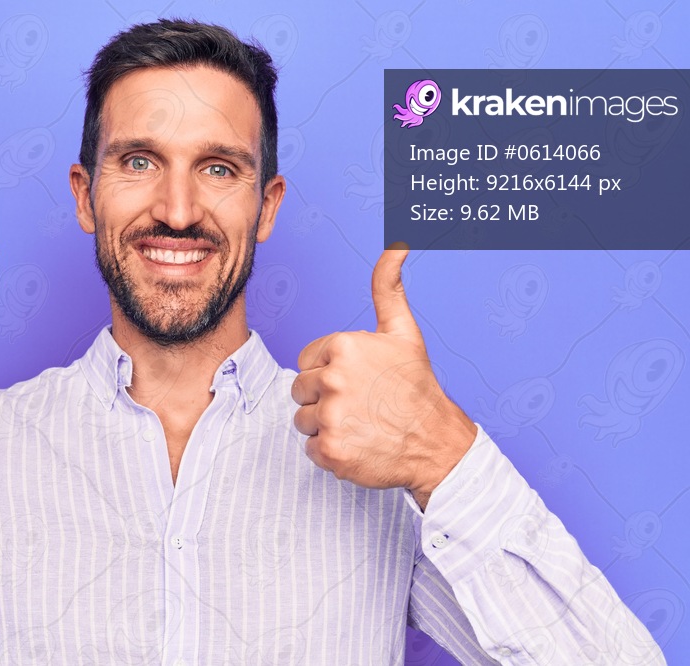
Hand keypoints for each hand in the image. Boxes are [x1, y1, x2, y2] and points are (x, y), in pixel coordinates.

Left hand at [291, 246, 475, 508]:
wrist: (437, 444)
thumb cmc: (416, 388)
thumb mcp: (402, 332)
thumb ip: (388, 286)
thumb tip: (396, 244)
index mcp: (344, 346)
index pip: (306, 361)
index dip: (330, 372)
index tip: (360, 381)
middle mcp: (334, 378)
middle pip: (300, 389)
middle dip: (325, 399)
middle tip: (361, 405)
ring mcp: (331, 416)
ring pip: (302, 419)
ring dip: (325, 426)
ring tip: (359, 425)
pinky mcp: (330, 450)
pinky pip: (309, 448)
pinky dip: (330, 452)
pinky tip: (357, 445)